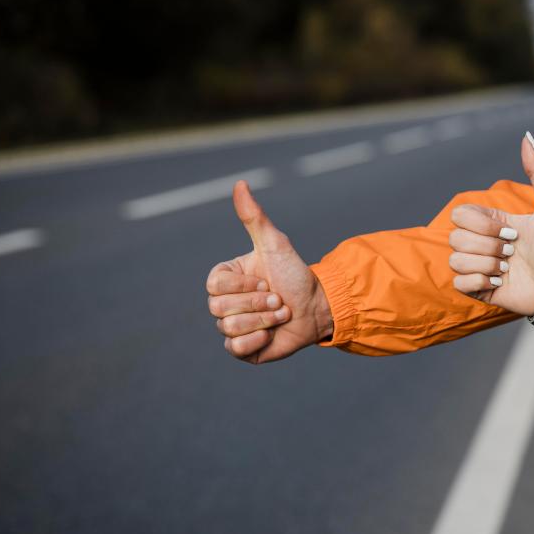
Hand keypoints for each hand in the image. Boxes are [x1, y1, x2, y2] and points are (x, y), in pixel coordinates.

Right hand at [206, 181, 332, 362]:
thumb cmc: (296, 274)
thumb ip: (254, 218)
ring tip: (281, 314)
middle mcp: (225, 303)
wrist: (319, 307)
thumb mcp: (275, 244)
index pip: (214, 286)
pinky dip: (257, 340)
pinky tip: (272, 334)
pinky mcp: (245, 349)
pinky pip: (236, 349)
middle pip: (218, 309)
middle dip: (257, 303)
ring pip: (229, 328)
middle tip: (278, 299)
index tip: (266, 281)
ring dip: (263, 320)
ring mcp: (233, 327)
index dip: (243, 286)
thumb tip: (240, 184)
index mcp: (226, 279)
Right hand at [448, 133, 533, 315]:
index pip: (459, 214)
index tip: (512, 232)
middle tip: (513, 252)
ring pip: (456, 260)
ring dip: (486, 265)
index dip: (481, 224)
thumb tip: (527, 136)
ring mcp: (479, 267)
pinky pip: (458, 283)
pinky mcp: (480, 289)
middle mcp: (483, 244)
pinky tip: (500, 283)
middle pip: (455, 237)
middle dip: (487, 246)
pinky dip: (479, 282)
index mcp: (493, 223)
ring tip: (508, 270)